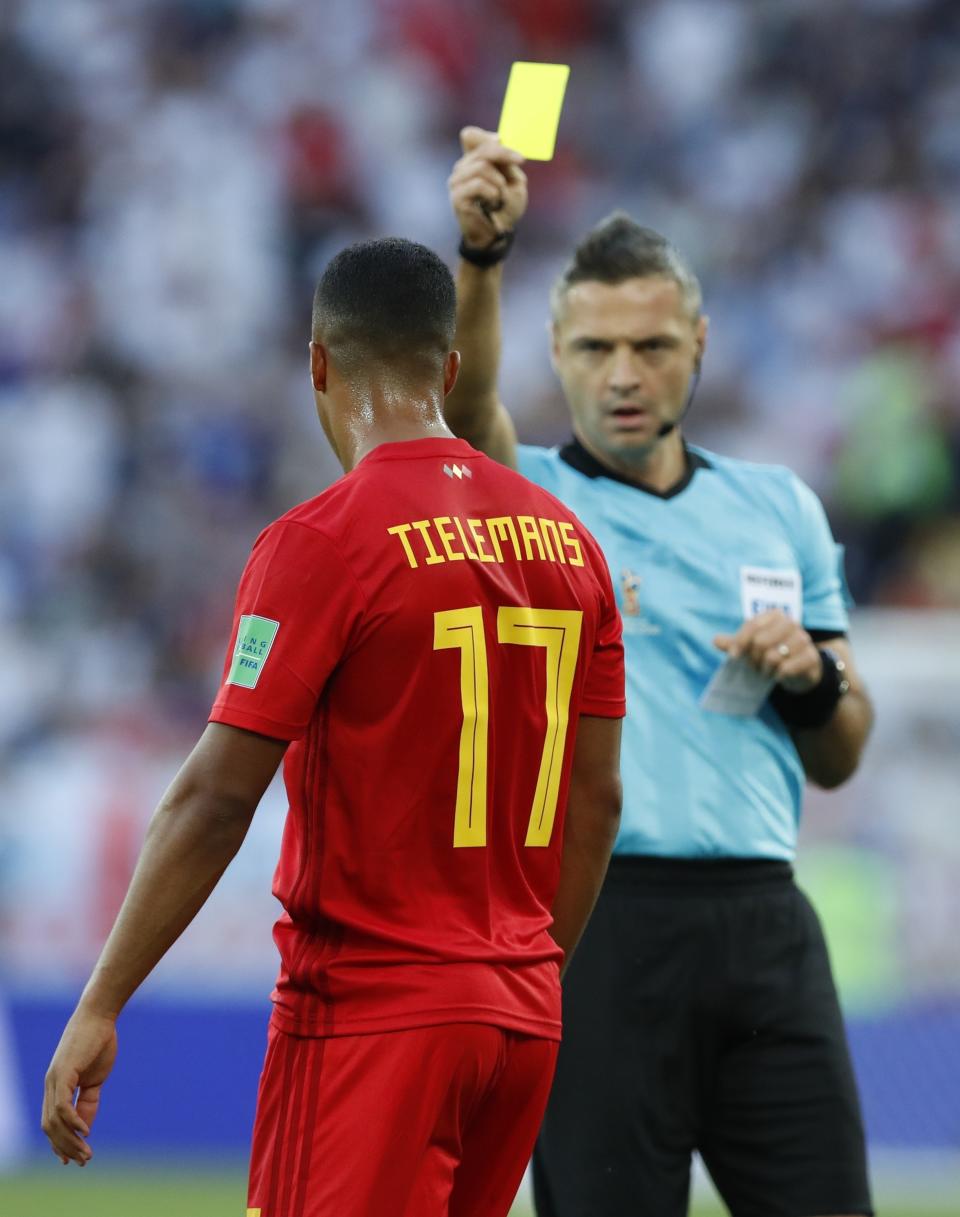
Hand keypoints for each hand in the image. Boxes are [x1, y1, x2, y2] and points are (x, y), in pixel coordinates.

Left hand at [42, 1007, 117, 1165]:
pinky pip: (62, 1105)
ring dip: (70, 1140)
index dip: (60, 1143)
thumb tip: (85, 1127)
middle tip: (83, 1161)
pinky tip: (85, 1132)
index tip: (73, 1159)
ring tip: (86, 1153)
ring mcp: (54, 1079)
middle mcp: (50, 1085)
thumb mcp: (95, 1078)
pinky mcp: (62, 1073)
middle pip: (50, 1127)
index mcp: (57, 1087)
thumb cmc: (99, 1042)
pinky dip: (72, 1121)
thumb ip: (88, 1100)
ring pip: (54, 1121)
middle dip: (66, 1147)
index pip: (52, 1123)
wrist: (99, 1016)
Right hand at [448, 126, 527, 248]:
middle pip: (481, 148)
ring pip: (482, 166)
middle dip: (504, 154)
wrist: (499, 235)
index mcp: (473, 161)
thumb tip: (498, 140)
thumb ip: (506, 160)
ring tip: (501, 197)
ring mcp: (456, 182)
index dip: (487, 136)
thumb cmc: (506, 207)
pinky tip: (493, 203)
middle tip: (520, 162)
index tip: (504, 142)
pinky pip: (479, 184)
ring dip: (499, 182)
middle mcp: (462, 168)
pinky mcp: (457, 197)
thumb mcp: (513, 179)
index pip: (469, 136)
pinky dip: (493, 193)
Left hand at [714, 610, 822, 692]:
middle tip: (754, 666)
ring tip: (766, 671)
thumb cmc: (772, 653)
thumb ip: (734, 643)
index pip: (752, 625)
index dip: (740, 642)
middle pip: (760, 641)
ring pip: (773, 656)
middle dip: (753, 659)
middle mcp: (791, 623)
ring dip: (765, 669)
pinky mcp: (811, 657)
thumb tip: (716, 640)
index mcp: (775, 615)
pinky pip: (787, 668)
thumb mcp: (751, 647)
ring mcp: (803, 639)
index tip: (733, 657)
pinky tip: (778, 676)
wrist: (799, 669)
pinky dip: (778, 675)